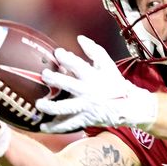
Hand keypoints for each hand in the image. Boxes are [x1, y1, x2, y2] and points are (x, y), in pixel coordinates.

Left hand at [36, 36, 157, 133]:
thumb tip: (80, 38)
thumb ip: (94, 50)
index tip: (57, 53)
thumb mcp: (107, 64)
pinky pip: (68, 125)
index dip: (66, 58)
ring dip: (50, 106)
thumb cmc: (114, 83)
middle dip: (54, 79)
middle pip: (68, 85)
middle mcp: (87, 92)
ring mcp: (84, 107)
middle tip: (44, 74)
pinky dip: (55, 127)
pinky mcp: (84, 119)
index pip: (78, 65)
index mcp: (92, 77)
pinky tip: (43, 126)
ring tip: (39, 103)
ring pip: (65, 108)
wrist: (127, 106)